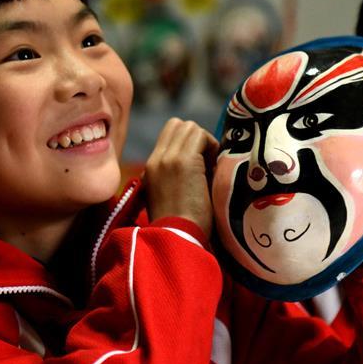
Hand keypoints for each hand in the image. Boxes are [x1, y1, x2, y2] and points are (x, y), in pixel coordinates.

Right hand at [144, 118, 218, 236]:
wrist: (177, 238)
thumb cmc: (179, 226)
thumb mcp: (168, 196)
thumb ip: (175, 176)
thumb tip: (202, 162)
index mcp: (151, 168)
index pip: (169, 134)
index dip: (188, 142)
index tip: (200, 164)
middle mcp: (156, 159)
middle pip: (178, 125)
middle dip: (197, 139)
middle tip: (207, 163)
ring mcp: (168, 158)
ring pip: (190, 127)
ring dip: (205, 142)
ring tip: (209, 167)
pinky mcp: (183, 161)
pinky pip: (201, 136)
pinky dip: (211, 146)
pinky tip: (212, 169)